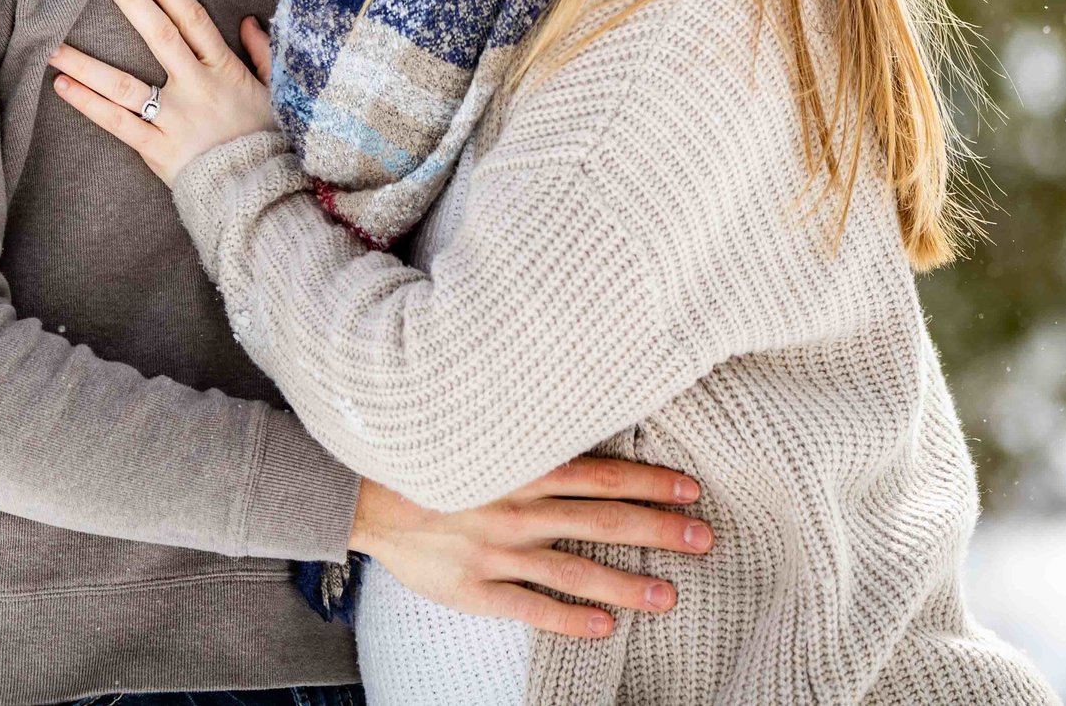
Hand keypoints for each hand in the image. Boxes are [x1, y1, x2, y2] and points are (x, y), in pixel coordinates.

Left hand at [49, 0, 278, 185]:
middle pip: (159, 36)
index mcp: (223, 70)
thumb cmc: (267, 140)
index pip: (192, 19)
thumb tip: (249, 21)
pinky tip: (62, 86)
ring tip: (54, 45)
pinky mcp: (157, 149)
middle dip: (130, 2)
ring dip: (87, 63)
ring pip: (124, 84)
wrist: (259, 193)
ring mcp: (174, 119)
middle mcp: (195, 88)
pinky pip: (117, 123)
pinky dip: (88, 105)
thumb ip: (263, 53)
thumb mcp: (274, 92)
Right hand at [348, 459, 713, 638]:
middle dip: (658, 530)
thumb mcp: (481, 438)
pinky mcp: (476, 587)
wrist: (362, 496)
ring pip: (576, 570)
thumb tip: (580, 438)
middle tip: (703, 540)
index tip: (692, 489)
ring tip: (668, 595)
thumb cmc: (426, 462)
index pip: (603, 474)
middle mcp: (518, 507)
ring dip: (627, 583)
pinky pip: (532, 607)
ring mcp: (498, 551)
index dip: (651, 481)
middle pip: (604, 521)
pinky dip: (570, 619)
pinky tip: (604, 627)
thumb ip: (528, 443)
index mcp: (523, 467)